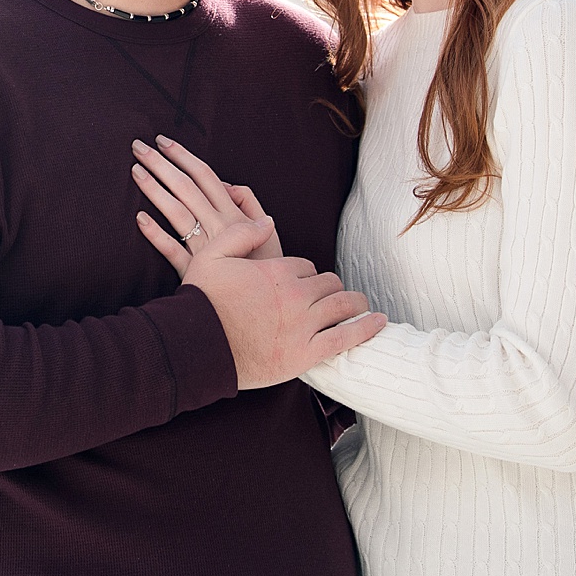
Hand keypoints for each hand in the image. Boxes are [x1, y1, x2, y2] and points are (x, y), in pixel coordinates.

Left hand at [133, 134, 283, 270]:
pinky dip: (156, 235)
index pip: (205, 176)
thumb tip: (226, 184)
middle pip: (186, 188)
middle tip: (138, 147)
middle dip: (161, 164)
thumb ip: (247, 201)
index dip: (183, 156)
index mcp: (234, 213)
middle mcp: (218, 227)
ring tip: (135, 172)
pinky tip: (140, 218)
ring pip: (176, 213)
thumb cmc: (265, 263)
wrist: (269, 304)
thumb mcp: (266, 228)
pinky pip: (172, 251)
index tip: (162, 141)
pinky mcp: (194, 272)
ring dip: (154, 190)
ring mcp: (205, 249)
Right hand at [186, 252, 383, 389]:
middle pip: (328, 283)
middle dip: (329, 288)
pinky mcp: (306, 353)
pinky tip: (380, 321)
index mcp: (277, 271)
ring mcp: (304, 325)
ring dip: (352, 303)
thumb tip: (269, 222)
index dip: (303, 275)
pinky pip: (346, 337)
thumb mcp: (211, 256)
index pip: (305, 267)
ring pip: (342, 305)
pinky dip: (367, 328)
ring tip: (359, 306)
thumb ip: (241, 233)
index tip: (297, 285)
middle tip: (331, 297)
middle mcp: (295, 295)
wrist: (195, 347)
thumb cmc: (200, 304)